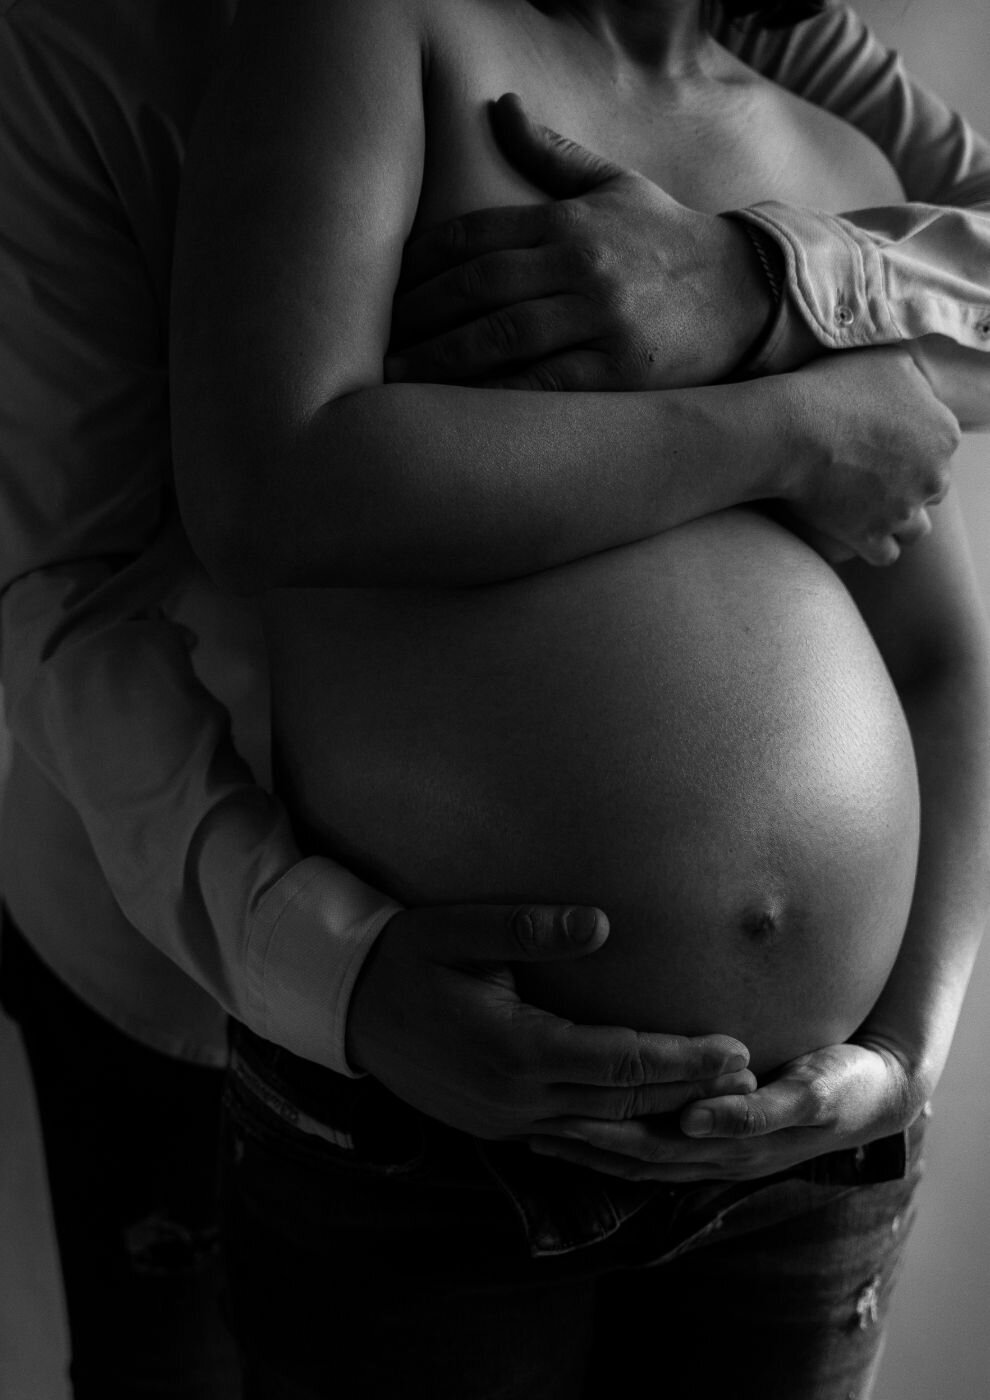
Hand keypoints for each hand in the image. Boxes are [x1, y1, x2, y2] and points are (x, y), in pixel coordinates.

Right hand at [346, 902, 754, 1141]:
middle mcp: (516, 1097)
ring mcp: (504, 1120)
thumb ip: (530, 928)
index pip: (622, 1061)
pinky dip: (614, 1130)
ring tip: (711, 1103)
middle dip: (687, 1091)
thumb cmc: (403, 957)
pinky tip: (642, 1122)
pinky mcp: (494, 1126)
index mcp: (516, 1049)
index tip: (734, 1050)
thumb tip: (602, 924)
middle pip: (622, 1102)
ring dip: (657, 1117)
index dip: (683, 1058)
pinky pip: (570, 1136)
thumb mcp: (459, 930)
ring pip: (600, 1130)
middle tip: (747, 1077)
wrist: (342, 1007)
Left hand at [386, 93, 770, 390]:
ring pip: (501, 338)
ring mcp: (599, 320)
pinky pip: (542, 386)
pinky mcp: (618, 372)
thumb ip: (551, 155)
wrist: (751, 293)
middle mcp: (579, 266)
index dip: (421, 263)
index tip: (385, 289)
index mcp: (569, 222)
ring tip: (396, 378)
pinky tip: (457, 410)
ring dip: (441, 359)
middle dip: (419, 314)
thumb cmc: (671, 242)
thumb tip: (499, 104)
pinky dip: (495, 398)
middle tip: (374, 340)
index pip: (475, 235)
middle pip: (477, 287)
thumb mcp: (615, 186)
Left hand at [526, 1038, 925, 1182]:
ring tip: (537, 1131)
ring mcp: (714, 1148)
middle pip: (630, 1154)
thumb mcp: (810, 1096)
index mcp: (728, 1147)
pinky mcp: (717, 1130)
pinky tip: (586, 1121)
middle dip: (579, 1143)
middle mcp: (713, 1155)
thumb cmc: (843, 1086)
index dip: (600, 1137)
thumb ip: (755, 1112)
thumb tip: (695, 1121)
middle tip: (524, 1125)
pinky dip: (617, 1137)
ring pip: (637, 1154)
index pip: (648, 1147)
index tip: (554, 1120)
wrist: (876, 1089)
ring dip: (588, 1146)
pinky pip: (655, 1139)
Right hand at [782, 346, 959, 565]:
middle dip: (910, 485)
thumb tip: (916, 386)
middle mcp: (933, 476)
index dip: (914, 448)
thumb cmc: (832, 389)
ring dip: (899, 520)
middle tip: (875, 475)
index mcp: (944, 433)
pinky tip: (858, 533)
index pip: (941, 449)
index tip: (885, 445)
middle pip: (932, 490)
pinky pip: (886, 555)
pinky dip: (875, 545)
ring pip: (916, 528)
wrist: (791, 431)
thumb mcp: (885, 360)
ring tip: (871, 509)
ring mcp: (902, 511)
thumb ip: (913, 377)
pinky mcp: (871, 536)